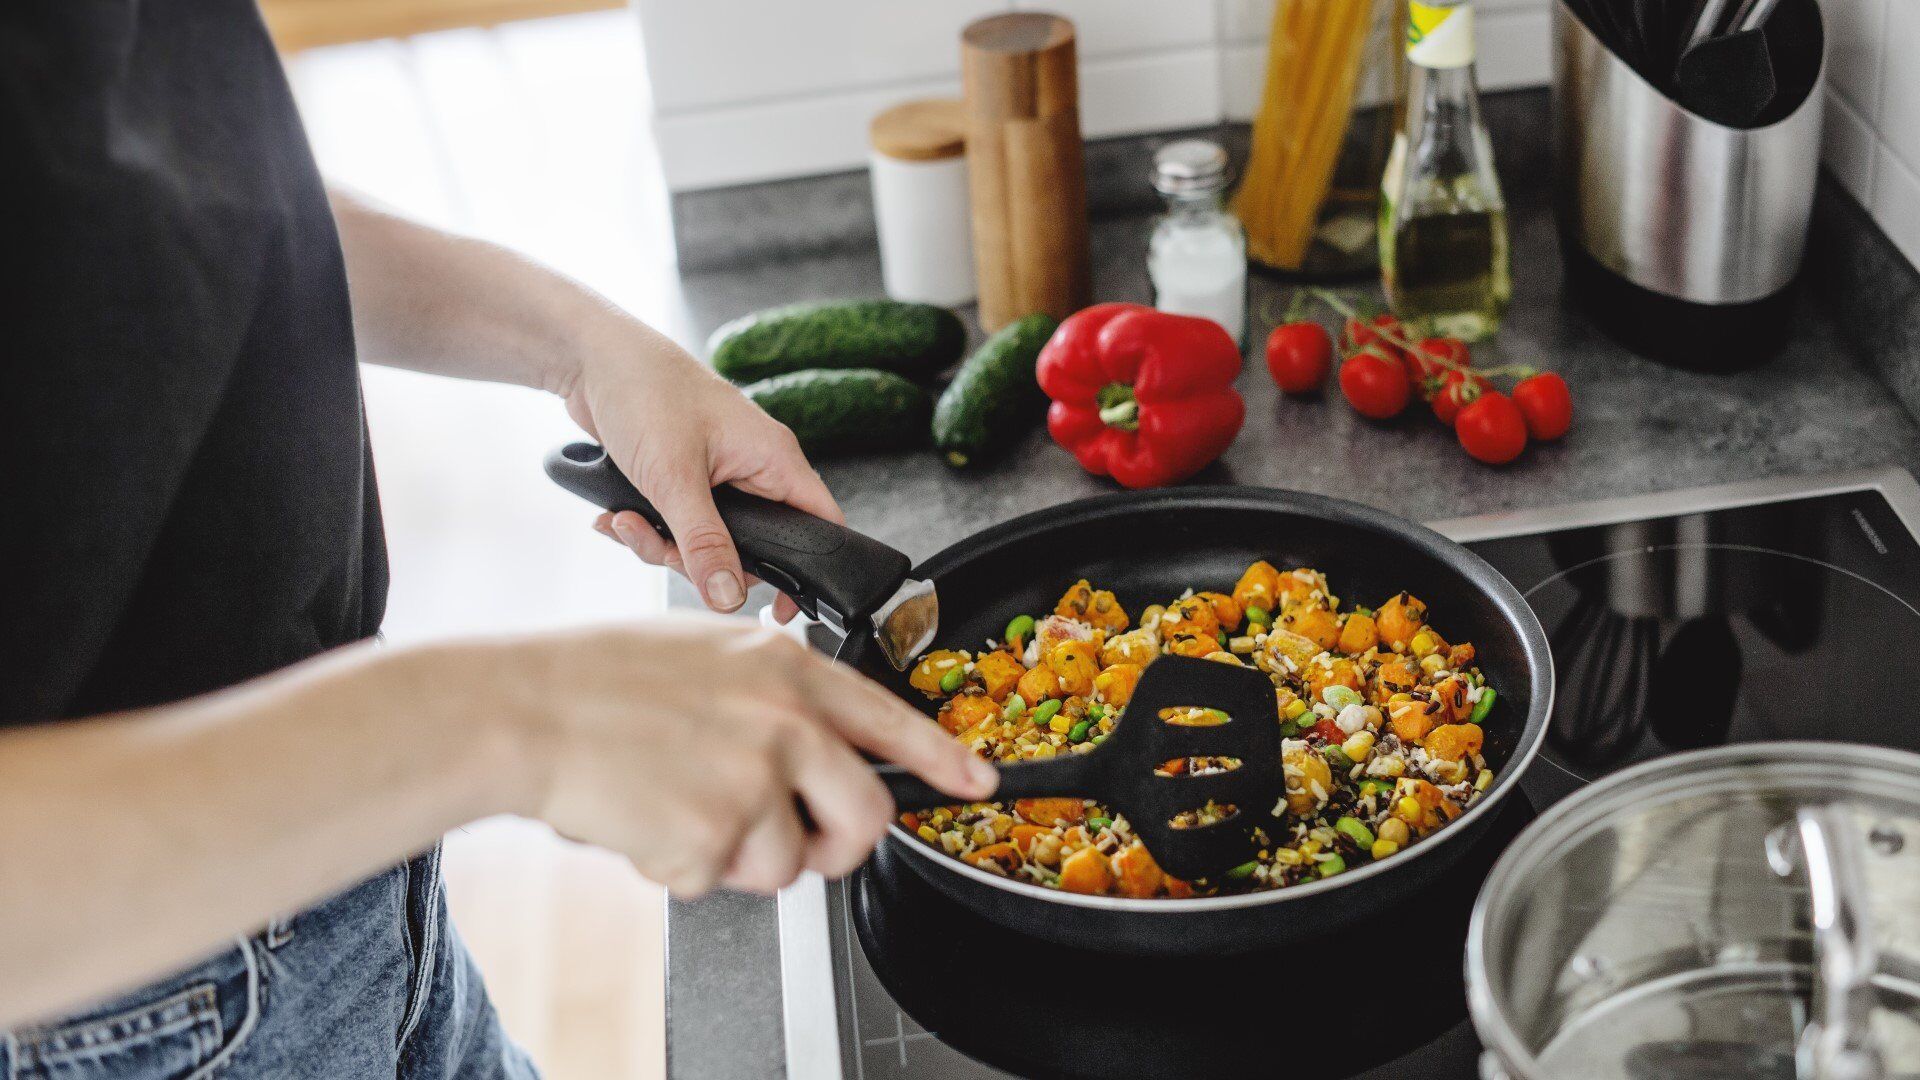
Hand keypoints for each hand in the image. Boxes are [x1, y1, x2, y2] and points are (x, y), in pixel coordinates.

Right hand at [475, 616, 996, 895]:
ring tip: (675, 804)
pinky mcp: (713, 834)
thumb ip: (773, 691)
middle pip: (865, 816)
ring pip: (785, 863)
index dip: (941, 759)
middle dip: (839, 845)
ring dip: (735, 855)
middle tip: (801, 843)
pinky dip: (678, 867)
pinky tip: (643, 817)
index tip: (975, 782)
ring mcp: (753, 780)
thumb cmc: (595, 678)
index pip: (889, 720)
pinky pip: (717, 880)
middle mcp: (784, 722)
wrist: (522, 708)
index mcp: (786, 671)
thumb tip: (816, 741)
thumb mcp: (706, 654)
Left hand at [561, 315, 834, 619]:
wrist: (589, 357)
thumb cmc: (644, 391)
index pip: (820, 524)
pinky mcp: (682, 476)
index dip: (807, 572)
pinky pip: (675, 523)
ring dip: (660, 543)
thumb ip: (704, 543)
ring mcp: (717, 473)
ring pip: (705, 539)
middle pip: (751, 545)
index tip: (777, 610)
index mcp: (773, 459)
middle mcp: (752, 468)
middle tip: (663, 548)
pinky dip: (644, 527)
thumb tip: (729, 598)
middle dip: (700, 558)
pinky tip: (612, 515)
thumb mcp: (674, 479)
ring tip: (622, 521)